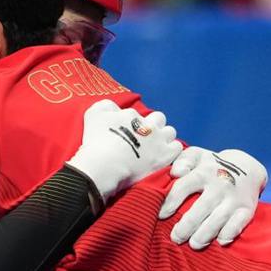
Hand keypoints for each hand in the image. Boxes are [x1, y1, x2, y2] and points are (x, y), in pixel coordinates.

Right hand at [67, 100, 182, 202]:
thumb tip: (115, 109)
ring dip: (164, 138)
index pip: (135, 115)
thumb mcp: (93, 114)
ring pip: (170, 132)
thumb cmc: (95, 142)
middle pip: (158, 118)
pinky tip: (162, 157)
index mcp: (131, 115)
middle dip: (153, 126)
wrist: (104, 165)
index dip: (131, 125)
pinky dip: (171, 150)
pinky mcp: (165, 155)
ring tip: (155, 148)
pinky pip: (177, 147)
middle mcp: (147, 124)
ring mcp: (158, 139)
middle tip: (144, 139)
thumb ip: (105, 106)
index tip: (126, 135)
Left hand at [158, 147, 267, 249]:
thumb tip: (175, 172)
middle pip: (201, 207)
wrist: (246, 167)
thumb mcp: (196, 155)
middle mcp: (220, 185)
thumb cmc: (211, 165)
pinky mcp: (247, 209)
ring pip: (219, 218)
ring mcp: (234, 198)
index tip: (161, 215)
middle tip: (175, 238)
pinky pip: (239, 223)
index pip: (184, 187)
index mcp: (203, 172)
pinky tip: (219, 242)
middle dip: (187, 225)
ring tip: (193, 245)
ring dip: (205, 234)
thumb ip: (182, 160)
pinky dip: (230, 233)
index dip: (170, 202)